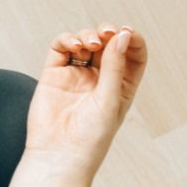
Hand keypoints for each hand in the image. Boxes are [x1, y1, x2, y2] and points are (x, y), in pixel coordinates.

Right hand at [24, 24, 147, 178]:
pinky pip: (60, 47)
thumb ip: (114, 66)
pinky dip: (67, 40)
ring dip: (88, 35)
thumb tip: (122, 35)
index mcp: (121, 86)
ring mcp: (76, 74)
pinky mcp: (54, 73)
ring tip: (89, 44)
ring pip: (84, 42)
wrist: (59, 154)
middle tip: (107, 32)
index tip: (127, 32)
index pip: (132, 55)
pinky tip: (74, 46)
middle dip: (108, 33)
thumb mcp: (110, 100)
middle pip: (108, 44)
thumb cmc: (91, 136)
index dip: (131, 39)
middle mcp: (99, 78)